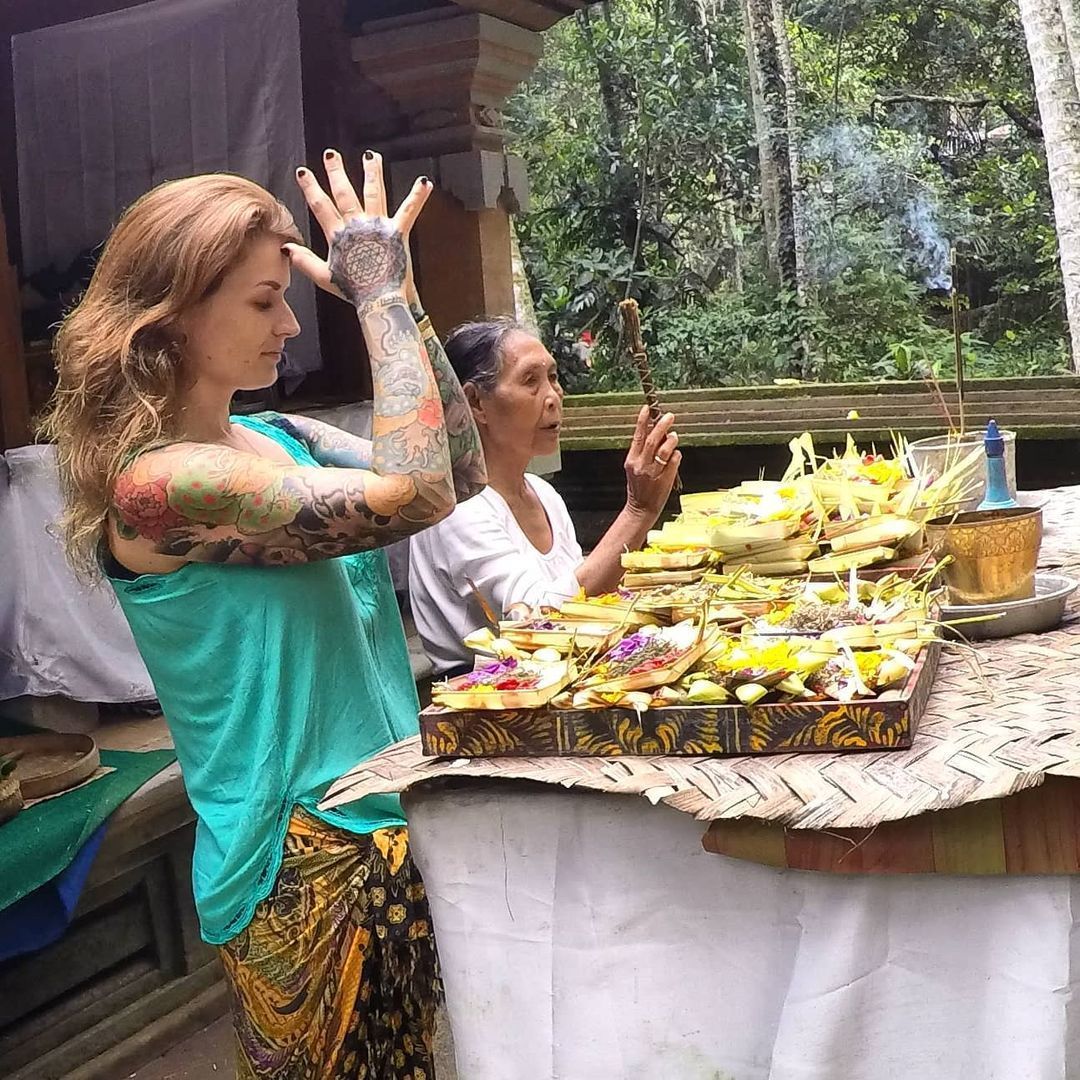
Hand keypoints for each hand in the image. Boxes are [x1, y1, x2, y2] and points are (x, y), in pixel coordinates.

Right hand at [285, 149, 430, 314]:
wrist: (380, 300)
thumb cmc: (354, 291)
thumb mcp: (324, 277)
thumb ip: (304, 260)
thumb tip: (286, 248)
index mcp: (338, 235)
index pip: (320, 206)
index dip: (310, 188)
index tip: (303, 172)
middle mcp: (357, 226)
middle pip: (344, 193)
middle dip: (336, 172)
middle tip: (331, 154)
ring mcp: (377, 227)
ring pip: (374, 193)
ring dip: (372, 172)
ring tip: (372, 156)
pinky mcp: (397, 232)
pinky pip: (409, 211)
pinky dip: (418, 196)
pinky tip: (424, 182)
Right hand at [623, 406, 680, 520]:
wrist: (640, 508)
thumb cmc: (639, 487)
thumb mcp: (635, 467)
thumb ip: (643, 451)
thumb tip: (657, 433)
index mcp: (632, 460)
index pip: (638, 436)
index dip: (642, 421)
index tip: (647, 409)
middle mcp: (641, 465)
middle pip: (652, 441)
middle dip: (661, 426)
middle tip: (669, 416)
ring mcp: (653, 473)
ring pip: (664, 451)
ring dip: (671, 440)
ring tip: (674, 435)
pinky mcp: (664, 479)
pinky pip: (674, 462)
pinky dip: (676, 455)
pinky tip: (676, 453)